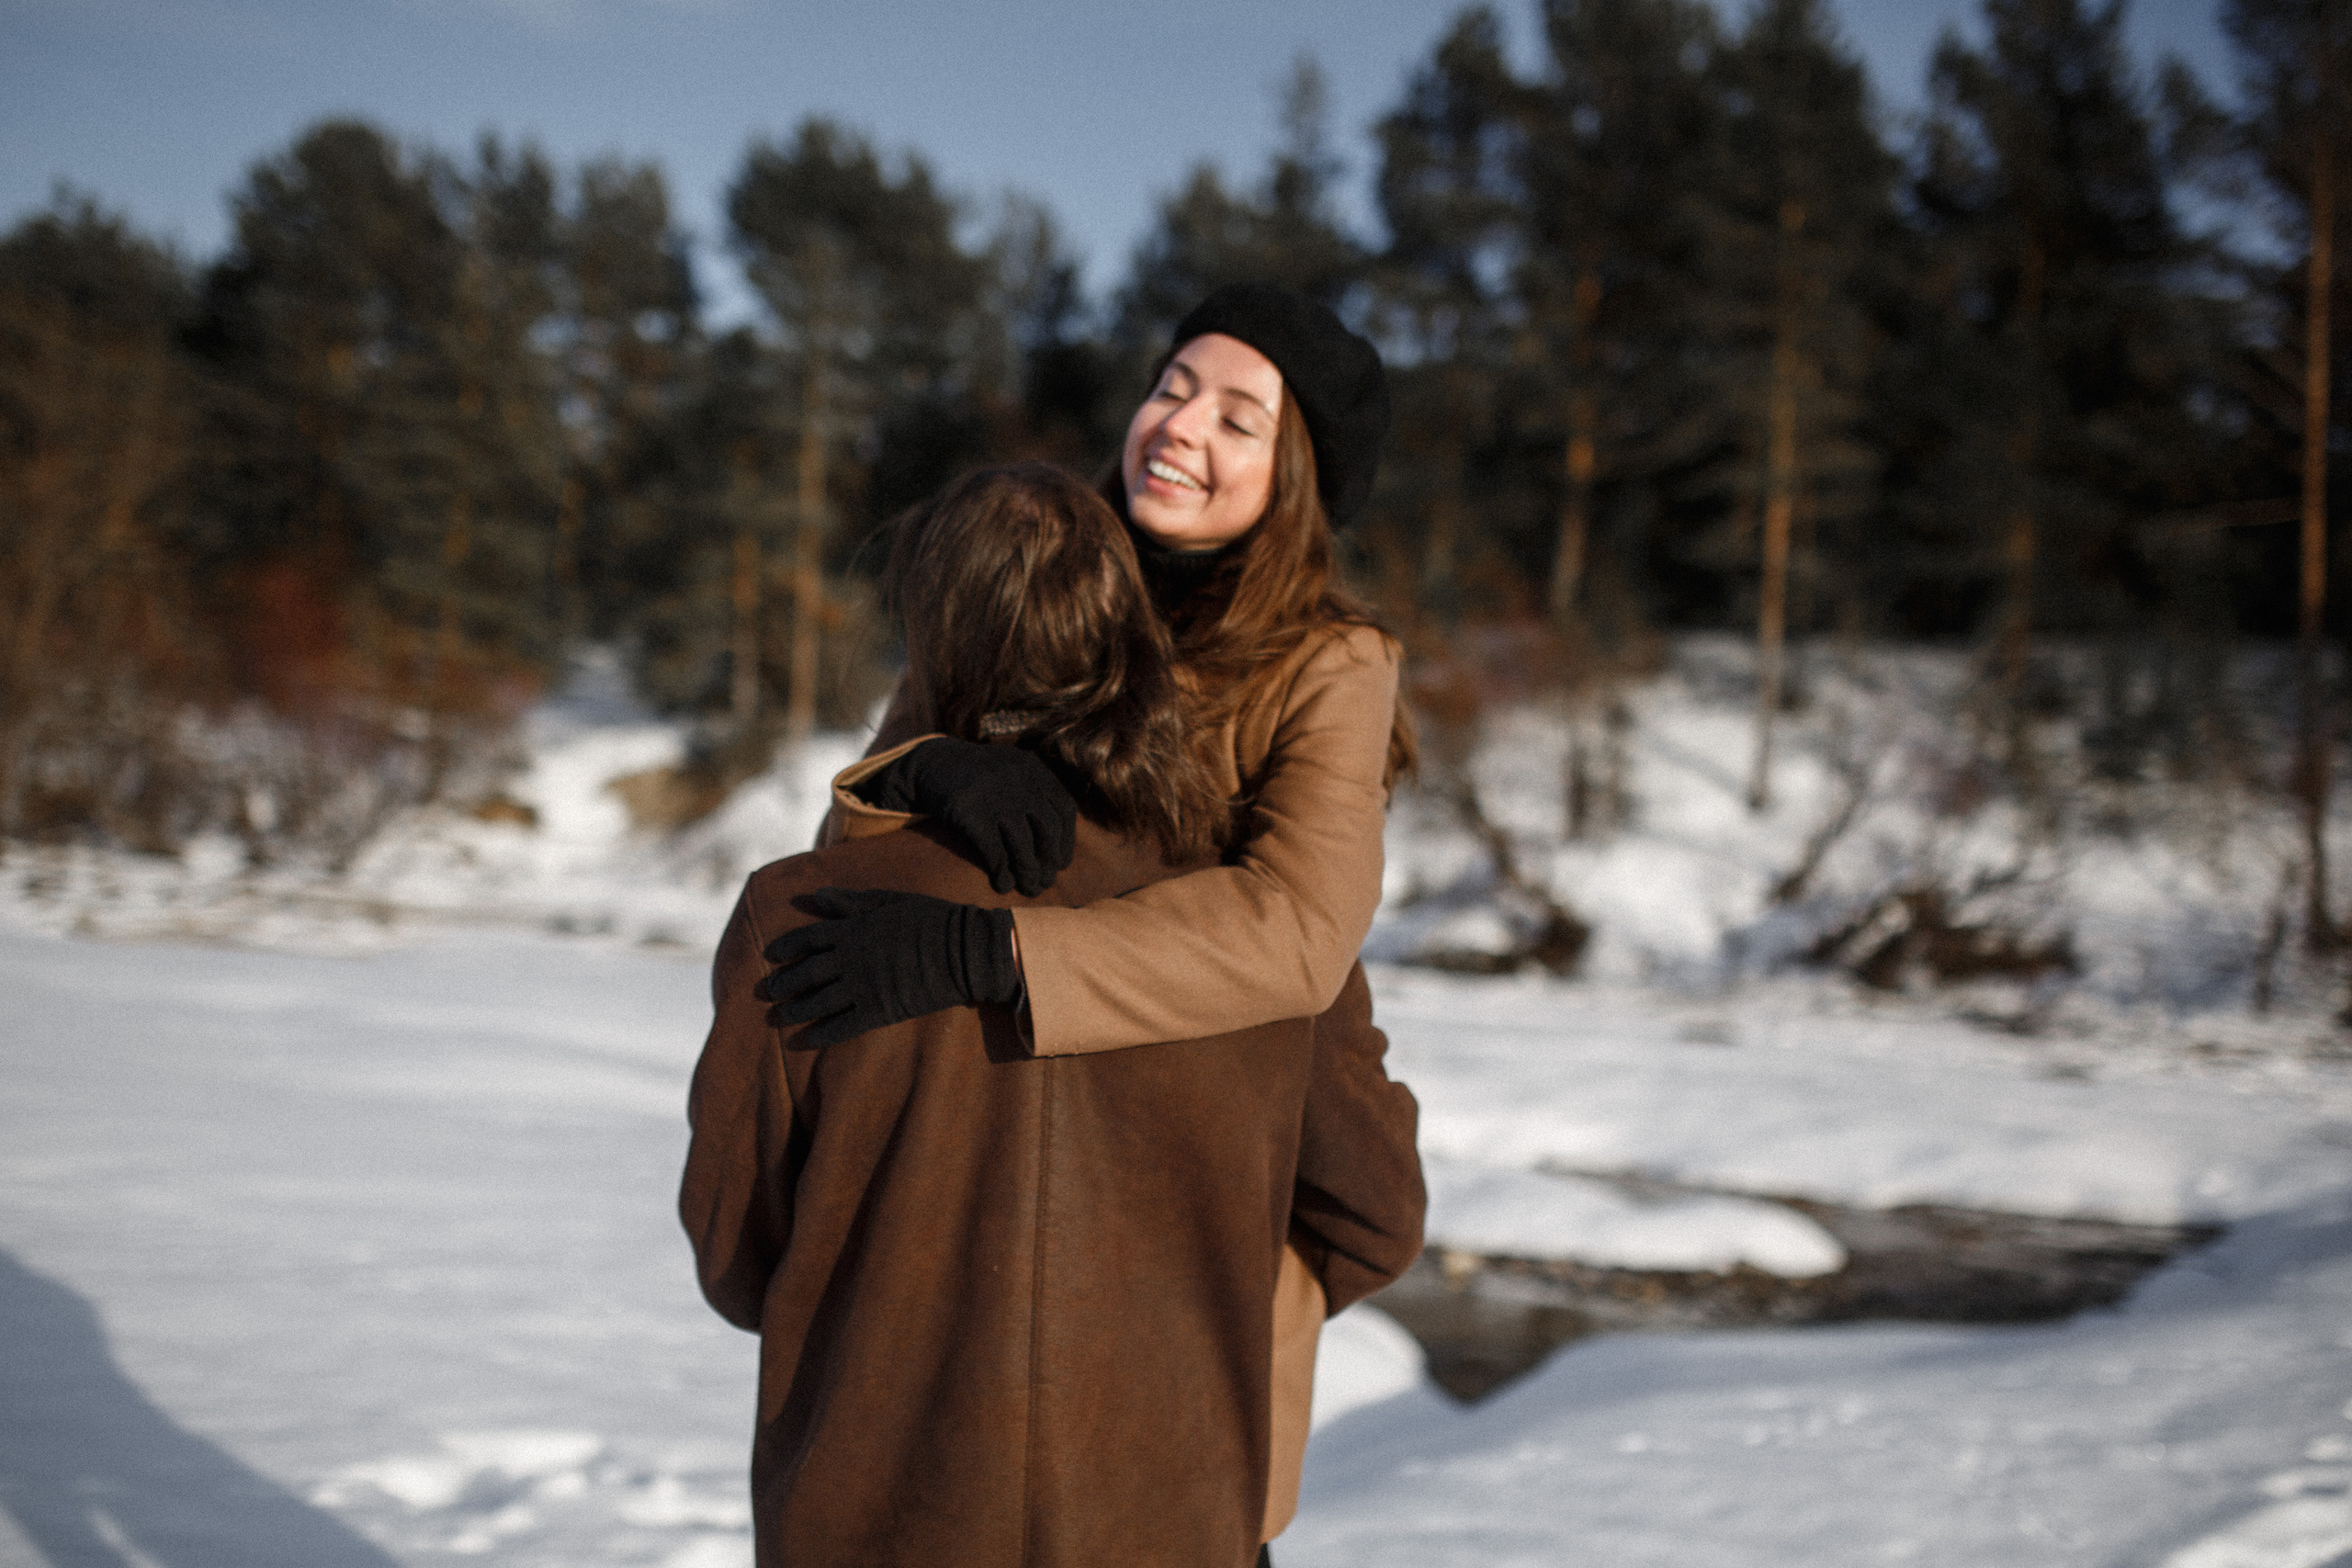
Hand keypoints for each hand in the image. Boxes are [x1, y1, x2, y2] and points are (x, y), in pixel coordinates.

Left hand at [757, 888, 1021, 1048]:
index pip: (807, 938)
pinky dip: (823, 1033)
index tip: (772, 955)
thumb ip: (851, 901)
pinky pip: (844, 1025)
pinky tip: (809, 1039)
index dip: (787, 947)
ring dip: (797, 1009)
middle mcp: (851, 958)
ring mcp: (864, 986)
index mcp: (853, 929)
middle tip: (770, 992)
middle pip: (807, 972)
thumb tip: (817, 897)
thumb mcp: (889, 900)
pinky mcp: (880, 1010)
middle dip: (785, 982)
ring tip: (781, 1015)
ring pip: (819, 1001)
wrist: (963, 950)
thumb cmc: (930, 919)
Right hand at [854, 738, 1076, 895]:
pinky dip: (1000, 871)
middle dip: (1049, 862)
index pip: (1064, 810)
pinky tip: (1001, 885)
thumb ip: (1035, 794)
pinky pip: (993, 849)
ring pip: (1022, 844)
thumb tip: (1055, 845)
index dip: (1066, 841)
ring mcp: (994, 794)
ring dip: (1027, 873)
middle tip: (1044, 884)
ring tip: (1028, 890)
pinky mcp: (969, 810)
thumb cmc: (977, 778)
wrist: (930, 762)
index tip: (1061, 864)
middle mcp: (1019, 779)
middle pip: (1047, 830)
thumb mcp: (1010, 771)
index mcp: (1034, 769)